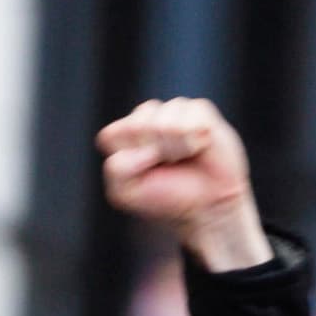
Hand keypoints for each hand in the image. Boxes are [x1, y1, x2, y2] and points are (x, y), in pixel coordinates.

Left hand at [95, 99, 266, 271]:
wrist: (206, 205)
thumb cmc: (165, 196)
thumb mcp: (125, 193)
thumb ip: (116, 169)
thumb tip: (145, 146)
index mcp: (121, 135)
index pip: (110, 137)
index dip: (127, 161)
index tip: (142, 174)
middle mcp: (145, 117)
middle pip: (136, 127)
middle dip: (152, 154)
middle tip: (166, 167)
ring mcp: (172, 110)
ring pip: (163, 125)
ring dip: (175, 150)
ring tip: (182, 158)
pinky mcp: (199, 110)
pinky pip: (190, 121)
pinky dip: (194, 142)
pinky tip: (198, 148)